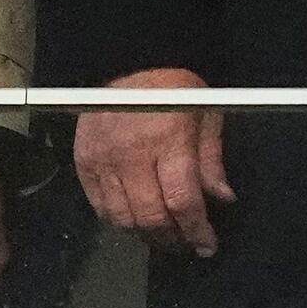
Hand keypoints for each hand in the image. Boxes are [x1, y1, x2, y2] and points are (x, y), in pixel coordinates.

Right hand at [77, 67, 230, 257]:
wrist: (129, 62)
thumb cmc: (174, 87)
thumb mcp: (206, 115)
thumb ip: (211, 160)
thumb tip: (222, 198)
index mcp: (167, 141)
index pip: (182, 201)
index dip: (196, 231)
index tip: (206, 245)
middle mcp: (131, 154)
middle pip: (150, 217)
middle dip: (172, 239)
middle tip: (186, 244)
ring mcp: (103, 160)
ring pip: (122, 217)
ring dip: (144, 235)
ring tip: (162, 236)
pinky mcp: (84, 161)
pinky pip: (99, 205)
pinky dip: (118, 220)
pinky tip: (135, 220)